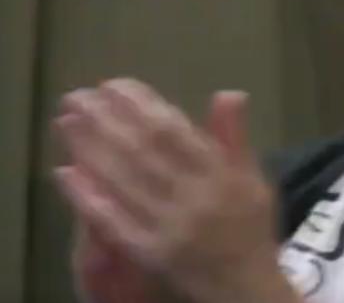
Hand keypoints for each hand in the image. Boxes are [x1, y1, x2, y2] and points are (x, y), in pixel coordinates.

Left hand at [53, 79, 297, 302]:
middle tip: (78, 97)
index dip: (141, 105)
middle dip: (107, 120)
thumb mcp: (252, 176)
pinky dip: (88, 196)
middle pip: (142, 151)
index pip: (174, 131)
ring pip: (123, 180)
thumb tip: (228, 92)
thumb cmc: (249, 225)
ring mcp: (168, 226)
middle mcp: (193, 196)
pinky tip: (66, 173)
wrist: (245, 286)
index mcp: (220, 173)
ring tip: (68, 123)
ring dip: (91, 149)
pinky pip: (113, 221)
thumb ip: (235, 136)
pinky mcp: (148, 252)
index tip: (114, 85)